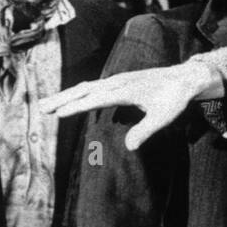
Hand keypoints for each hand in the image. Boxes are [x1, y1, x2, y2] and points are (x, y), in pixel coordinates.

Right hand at [40, 61, 223, 149]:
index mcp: (126, 90)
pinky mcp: (118, 81)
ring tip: (46, 106)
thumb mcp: (164, 117)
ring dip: (66, 95)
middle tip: (41, 109)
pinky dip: (78, 92)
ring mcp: (117, 80)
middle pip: (84, 90)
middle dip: (62, 99)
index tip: (59, 113)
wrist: (184, 78)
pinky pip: (93, 86)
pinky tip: (69, 98)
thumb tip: (129, 147)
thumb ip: (146, 131)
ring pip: (86, 87)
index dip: (77, 106)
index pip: (96, 99)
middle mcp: (118, 82)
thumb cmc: (174, 99)